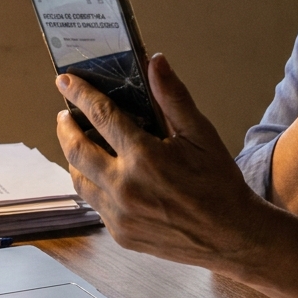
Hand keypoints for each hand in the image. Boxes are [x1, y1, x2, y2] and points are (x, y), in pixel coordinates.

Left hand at [55, 54, 265, 266]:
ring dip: (73, 157)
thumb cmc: (219, 183)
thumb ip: (173, 97)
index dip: (80, 94)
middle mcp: (124, 187)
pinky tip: (101, 174)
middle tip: (65, 113)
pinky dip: (92, 184)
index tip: (65, 81)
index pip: (101, 115)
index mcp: (144, 157)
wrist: (231, 236)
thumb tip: (155, 62)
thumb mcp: (201, 134)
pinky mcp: (120, 233)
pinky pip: (94, 204)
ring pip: (79, 180)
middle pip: (76, 149)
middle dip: (65, 127)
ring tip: (78, 142)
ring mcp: (119, 214)